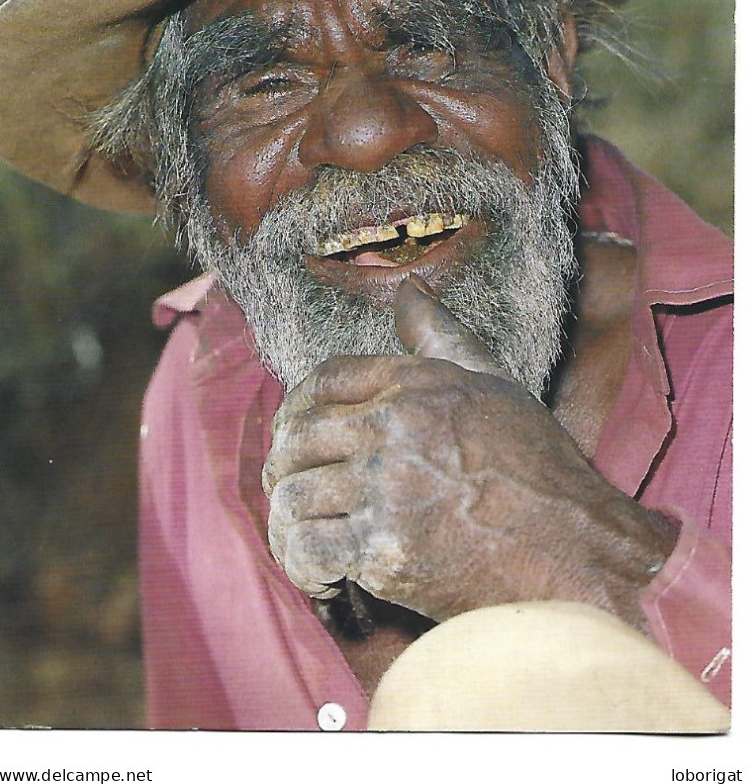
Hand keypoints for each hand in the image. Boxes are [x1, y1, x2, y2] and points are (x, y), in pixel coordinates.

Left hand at [262, 277, 677, 628]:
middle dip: (284, 466)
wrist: (576, 550)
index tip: (294, 431)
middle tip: (292, 489)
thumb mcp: (494, 383)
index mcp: (415, 383)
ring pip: (293, 495)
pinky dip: (302, 565)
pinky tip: (321, 575)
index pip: (325, 378)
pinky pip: (307, 549)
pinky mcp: (383, 548)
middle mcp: (393, 428)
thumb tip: (409, 286)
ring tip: (303, 534)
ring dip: (289, 520)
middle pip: (298, 437)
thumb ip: (441, 335)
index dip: (298, 405)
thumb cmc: (539, 468)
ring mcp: (385, 488)